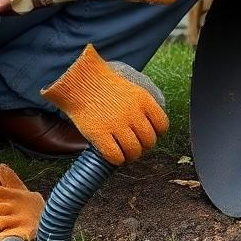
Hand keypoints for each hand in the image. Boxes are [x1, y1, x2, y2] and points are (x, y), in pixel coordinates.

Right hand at [40, 44, 168, 164]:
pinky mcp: (100, 134)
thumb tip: (146, 124)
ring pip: (134, 151)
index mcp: (143, 100)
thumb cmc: (102, 83)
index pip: (162, 125)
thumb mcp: (130, 87)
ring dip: (131, 156)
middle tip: (135, 146)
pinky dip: (117, 159)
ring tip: (125, 153)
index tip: (149, 134)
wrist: (79, 80)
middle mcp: (133, 113)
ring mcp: (117, 125)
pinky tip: (114, 155)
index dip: (157, 133)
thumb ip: (140, 105)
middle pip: (149, 141)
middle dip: (143, 146)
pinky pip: (115, 156)